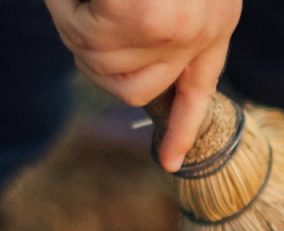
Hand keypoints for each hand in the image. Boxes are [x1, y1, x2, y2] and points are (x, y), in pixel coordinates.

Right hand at [45, 0, 241, 171]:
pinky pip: (88, 35)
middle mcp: (205, 30)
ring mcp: (180, 29)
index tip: (170, 162)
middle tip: (72, 13)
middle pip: (133, 88)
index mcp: (216, 19)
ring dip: (75, 25)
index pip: (196, 89)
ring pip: (103, 65)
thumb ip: (151, 21)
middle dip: (92, 56)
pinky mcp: (149, 19)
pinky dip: (68, 8)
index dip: (181, 127)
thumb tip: (114, 63)